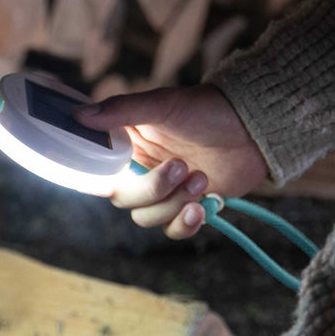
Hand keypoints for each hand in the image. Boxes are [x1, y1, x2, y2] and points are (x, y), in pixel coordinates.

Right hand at [73, 84, 268, 238]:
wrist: (255, 128)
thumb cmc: (206, 109)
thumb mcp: (162, 104)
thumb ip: (121, 111)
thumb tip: (79, 115)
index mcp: (126, 146)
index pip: (96, 172)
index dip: (97, 180)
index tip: (113, 178)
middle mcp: (140, 171)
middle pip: (123, 200)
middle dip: (153, 189)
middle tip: (181, 166)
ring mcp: (164, 192)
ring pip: (147, 218)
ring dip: (174, 203)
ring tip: (202, 177)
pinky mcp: (188, 208)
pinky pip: (173, 230)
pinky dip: (186, 224)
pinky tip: (203, 206)